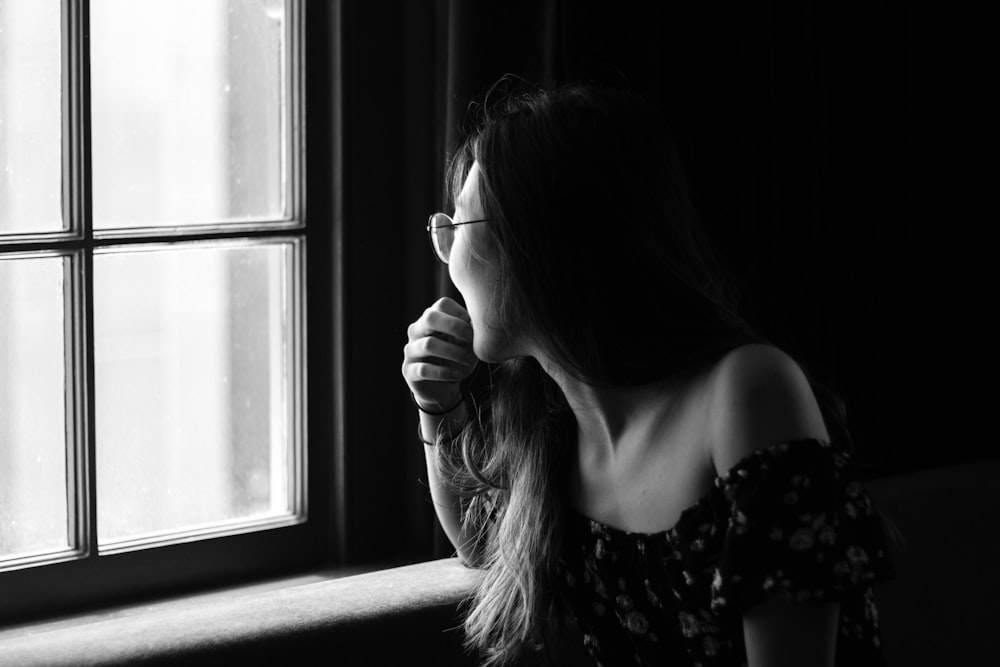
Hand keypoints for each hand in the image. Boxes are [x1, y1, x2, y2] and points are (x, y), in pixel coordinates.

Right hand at [402, 297, 477, 411]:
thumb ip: (471, 330)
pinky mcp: (409, 371)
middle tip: (471, 339)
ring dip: (453, 352)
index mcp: (431, 319)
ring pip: (428, 345)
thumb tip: (480, 322)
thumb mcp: (468, 344)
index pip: (442, 304)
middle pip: (430, 318)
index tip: (474, 328)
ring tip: (468, 360)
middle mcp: (417, 331)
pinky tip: (457, 375)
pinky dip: (444, 372)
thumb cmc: (457, 360)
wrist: (443, 389)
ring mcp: (411, 351)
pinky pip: (424, 369)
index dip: (461, 314)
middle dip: (454, 326)